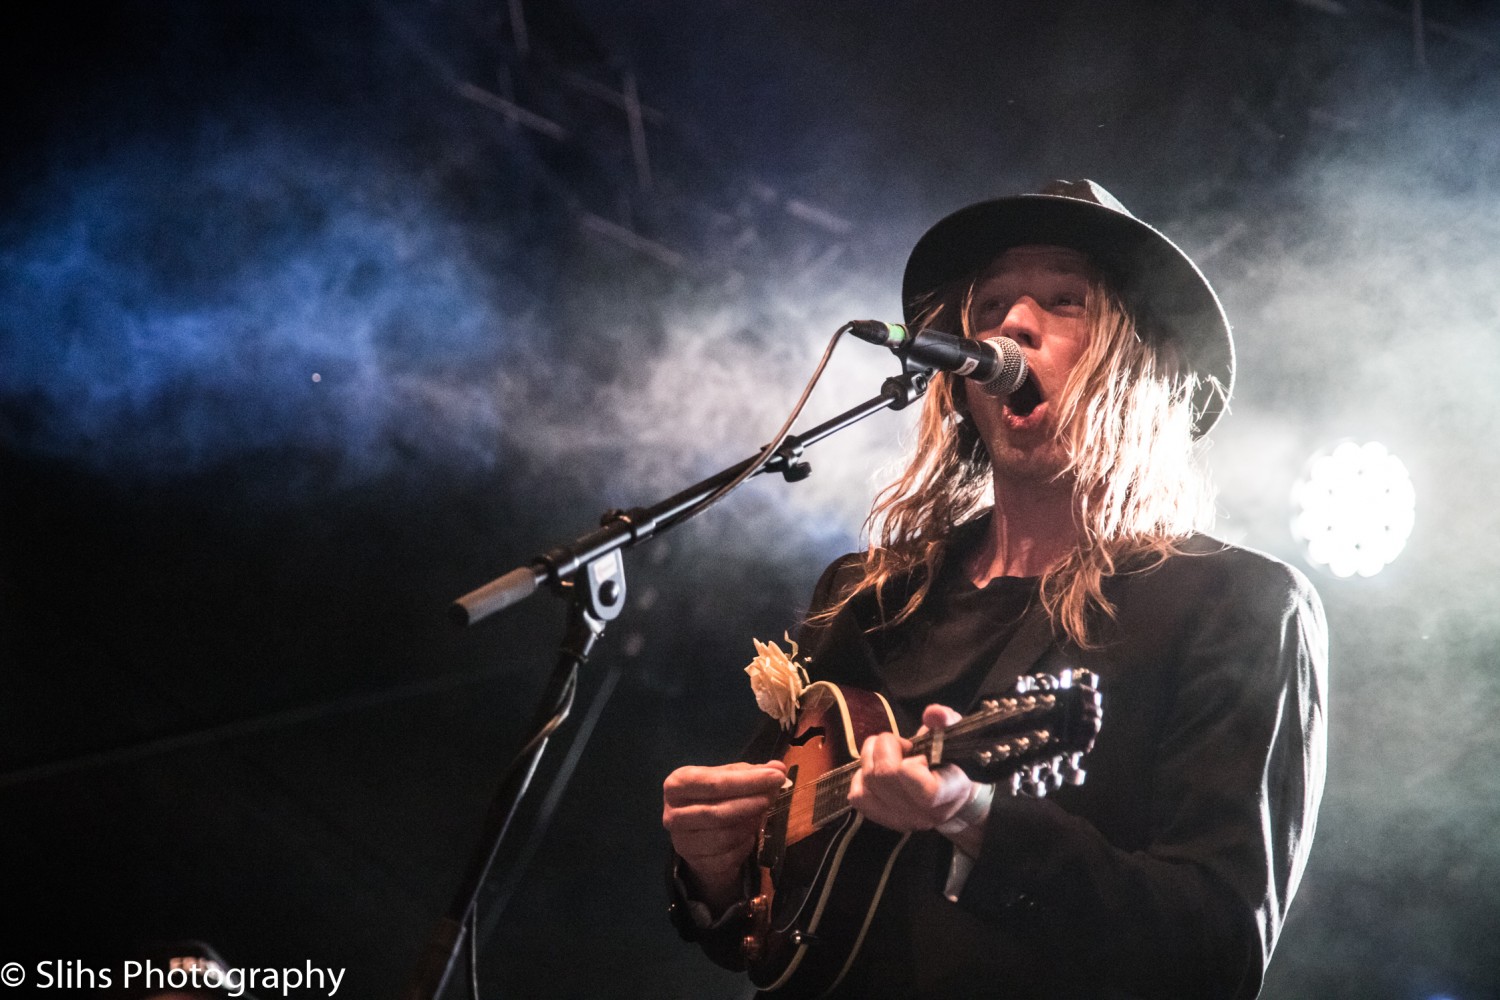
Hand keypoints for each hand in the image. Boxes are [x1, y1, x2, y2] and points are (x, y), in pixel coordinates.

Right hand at [662, 760, 786, 911]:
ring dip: (750, 824)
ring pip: (724, 836)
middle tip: (774, 795)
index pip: (712, 783)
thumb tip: (778, 767)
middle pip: (717, 811)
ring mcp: (682, 842)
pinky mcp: (696, 863)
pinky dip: (745, 844)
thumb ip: (751, 772)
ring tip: (762, 813)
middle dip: (751, 802)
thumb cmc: (713, 799)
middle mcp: (673, 814)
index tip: (776, 776)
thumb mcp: (727, 779)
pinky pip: (728, 856)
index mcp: (677, 785)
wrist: (699, 837)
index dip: (747, 780)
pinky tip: (750, 834)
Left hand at [847, 704, 972, 833]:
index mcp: (949, 791)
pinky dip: (861, 777)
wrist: (950, 800)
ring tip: (887, 753)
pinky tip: (876, 770)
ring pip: (868, 781)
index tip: (918, 754)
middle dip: (886, 746)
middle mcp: (924, 812)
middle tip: (900, 745)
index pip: (925, 789)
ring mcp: (901, 819)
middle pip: (886, 775)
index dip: (911, 764)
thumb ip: (946, 722)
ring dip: (871, 756)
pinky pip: (857, 795)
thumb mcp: (954, 738)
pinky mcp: (881, 819)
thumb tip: (933, 713)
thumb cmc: (951, 763)